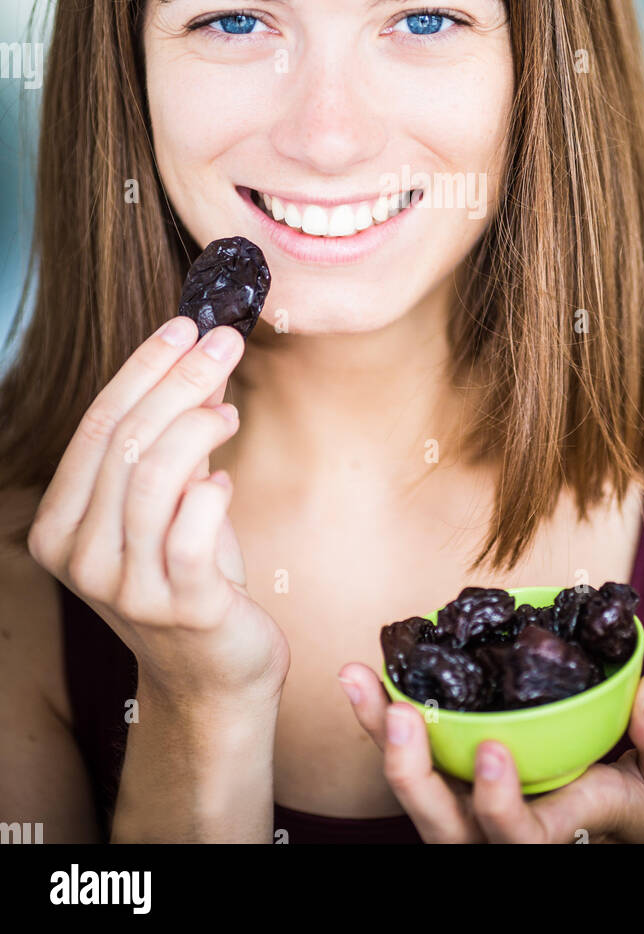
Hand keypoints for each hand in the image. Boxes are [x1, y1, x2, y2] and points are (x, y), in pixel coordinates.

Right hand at [27, 316, 289, 705]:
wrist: (213, 673)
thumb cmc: (188, 576)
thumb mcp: (166, 503)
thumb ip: (171, 440)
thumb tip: (198, 360)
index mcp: (58, 529)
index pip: (98, 427)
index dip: (144, 368)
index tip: (185, 326)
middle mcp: (81, 559)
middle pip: (128, 442)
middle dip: (181, 379)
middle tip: (223, 342)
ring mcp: (128, 587)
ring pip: (157, 475)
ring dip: (200, 424)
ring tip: (229, 410)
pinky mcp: (183, 607)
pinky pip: (193, 528)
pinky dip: (213, 490)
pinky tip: (225, 482)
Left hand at [336, 667, 643, 842]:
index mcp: (566, 833)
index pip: (522, 838)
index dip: (500, 805)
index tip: (492, 754)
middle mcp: (511, 830)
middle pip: (448, 827)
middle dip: (416, 777)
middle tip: (401, 715)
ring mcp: (480, 811)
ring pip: (419, 794)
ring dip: (383, 739)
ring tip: (359, 680)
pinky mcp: (465, 784)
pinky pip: (417, 761)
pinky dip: (384, 722)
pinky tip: (366, 677)